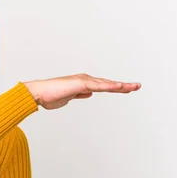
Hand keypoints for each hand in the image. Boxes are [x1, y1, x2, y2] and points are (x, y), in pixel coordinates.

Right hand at [23, 74, 140, 109]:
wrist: (39, 93)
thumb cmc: (50, 96)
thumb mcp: (69, 97)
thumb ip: (79, 94)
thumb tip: (89, 93)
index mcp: (83, 84)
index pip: (103, 86)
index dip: (116, 88)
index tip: (127, 89)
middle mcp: (85, 80)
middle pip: (108, 84)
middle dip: (123, 86)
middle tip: (137, 86)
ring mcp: (84, 81)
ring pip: (106, 84)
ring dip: (121, 85)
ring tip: (134, 87)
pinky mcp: (81, 83)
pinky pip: (99, 86)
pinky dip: (110, 86)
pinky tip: (120, 87)